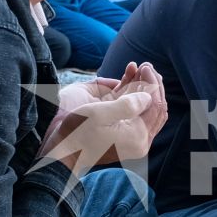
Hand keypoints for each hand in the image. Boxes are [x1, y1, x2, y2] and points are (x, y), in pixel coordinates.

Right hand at [37, 63, 168, 172]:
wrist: (61, 151)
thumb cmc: (78, 132)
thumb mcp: (101, 115)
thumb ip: (128, 105)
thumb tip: (148, 96)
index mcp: (138, 137)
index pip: (156, 107)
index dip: (153, 85)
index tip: (146, 67)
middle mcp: (138, 138)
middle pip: (154, 107)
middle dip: (151, 85)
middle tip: (146, 66)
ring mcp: (130, 135)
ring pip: (144, 107)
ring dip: (142, 86)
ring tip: (138, 67)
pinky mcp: (120, 130)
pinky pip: (132, 110)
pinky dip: (132, 93)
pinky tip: (129, 75)